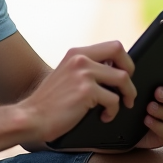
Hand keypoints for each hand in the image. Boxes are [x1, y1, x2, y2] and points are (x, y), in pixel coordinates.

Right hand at [21, 41, 136, 144]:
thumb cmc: (50, 102)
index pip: (112, 45)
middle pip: (120, 52)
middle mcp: (79, 59)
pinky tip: (104, 117)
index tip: (123, 75)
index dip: (124, 61)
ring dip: (127, 95)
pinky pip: (114, 100)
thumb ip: (85, 69)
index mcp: (76, 53)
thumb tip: (113, 71)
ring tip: (121, 106)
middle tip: (127, 89)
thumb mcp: (66, 75)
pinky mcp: (85, 91)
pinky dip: (113, 112)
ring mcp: (83, 73)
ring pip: (123, 78)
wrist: (32, 117)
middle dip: (130, 71)